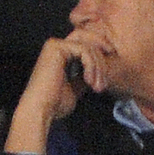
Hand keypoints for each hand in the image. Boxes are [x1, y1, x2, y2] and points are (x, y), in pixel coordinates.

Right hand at [4, 31, 111, 154]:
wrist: (40, 112)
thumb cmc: (56, 104)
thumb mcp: (76, 87)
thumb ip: (85, 75)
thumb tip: (99, 70)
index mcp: (59, 54)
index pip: (86, 44)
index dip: (101, 50)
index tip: (112, 61)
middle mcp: (56, 46)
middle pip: (89, 42)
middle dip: (102, 56)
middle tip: (106, 77)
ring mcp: (55, 45)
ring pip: (88, 48)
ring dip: (98, 68)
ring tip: (98, 86)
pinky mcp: (56, 47)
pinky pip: (84, 51)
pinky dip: (91, 66)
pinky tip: (89, 81)